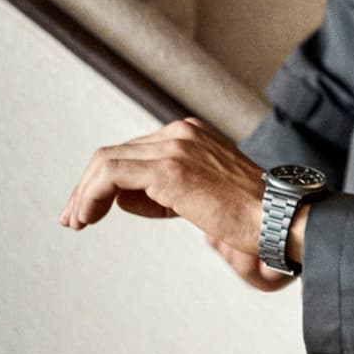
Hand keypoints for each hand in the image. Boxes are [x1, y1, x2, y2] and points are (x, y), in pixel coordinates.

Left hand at [61, 118, 292, 283]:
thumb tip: (127, 200)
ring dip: (84, 193)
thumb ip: (168, 192)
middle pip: (117, 154)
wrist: (279, 219)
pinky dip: (90, 196)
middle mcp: (180, 133)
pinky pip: (110, 175)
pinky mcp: (167, 169)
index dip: (107, 181)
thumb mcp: (205, 196)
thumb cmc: (251, 217)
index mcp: (191, 134)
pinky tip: (86, 218)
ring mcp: (174, 147)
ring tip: (75, 221)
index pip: (135, 151)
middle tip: (74, 217)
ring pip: (107, 162)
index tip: (91, 208)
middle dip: (88, 186)